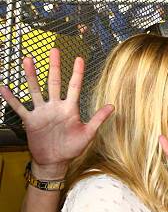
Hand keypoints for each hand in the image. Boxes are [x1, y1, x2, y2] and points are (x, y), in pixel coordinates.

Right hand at [0, 48, 112, 178]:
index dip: (77, 73)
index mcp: (70, 109)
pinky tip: (4, 88)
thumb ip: (98, 119)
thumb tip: (112, 106)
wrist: (55, 161)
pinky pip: (19, 107)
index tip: (79, 58)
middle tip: (54, 50)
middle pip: (54, 82)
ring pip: (35, 90)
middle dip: (54, 67)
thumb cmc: (72, 148)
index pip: (74, 87)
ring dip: (31, 75)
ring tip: (28, 60)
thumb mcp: (88, 133)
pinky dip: (11, 99)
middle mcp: (55, 107)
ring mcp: (42, 112)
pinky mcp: (30, 120)